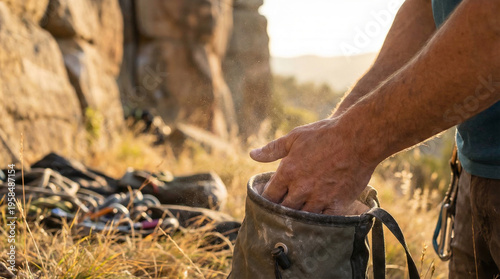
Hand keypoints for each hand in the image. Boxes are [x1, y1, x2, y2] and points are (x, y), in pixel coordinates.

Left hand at [250, 118, 376, 214]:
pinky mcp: (337, 204)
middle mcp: (301, 188)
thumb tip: (252, 154)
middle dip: (280, 211)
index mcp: (287, 172)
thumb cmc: (324, 135)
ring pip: (302, 217)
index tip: (268, 200)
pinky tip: (316, 220)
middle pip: (283, 210)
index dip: (266, 200)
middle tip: (281, 212)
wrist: (358, 138)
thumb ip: (272, 149)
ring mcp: (319, 198)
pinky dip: (318, 222)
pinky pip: (323, 220)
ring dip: (298, 218)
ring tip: (296, 218)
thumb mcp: (294, 137)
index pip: (269, 196)